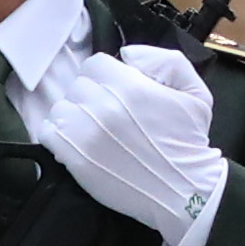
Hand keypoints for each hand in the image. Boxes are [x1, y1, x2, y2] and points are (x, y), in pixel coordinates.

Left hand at [43, 44, 229, 245]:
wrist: (185, 192)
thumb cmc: (190, 144)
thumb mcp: (195, 93)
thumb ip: (167, 61)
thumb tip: (126, 53)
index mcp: (131, 86)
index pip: (95, 64)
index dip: (106, 77)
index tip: (116, 92)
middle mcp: (105, 106)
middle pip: (77, 85)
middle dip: (91, 96)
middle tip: (108, 114)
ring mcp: (87, 133)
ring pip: (61, 107)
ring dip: (74, 115)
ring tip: (92, 129)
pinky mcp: (76, 159)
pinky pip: (49, 133)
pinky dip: (59, 136)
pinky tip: (78, 143)